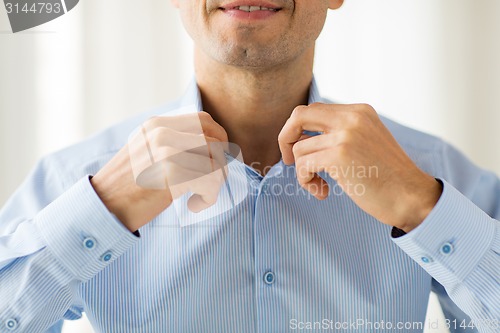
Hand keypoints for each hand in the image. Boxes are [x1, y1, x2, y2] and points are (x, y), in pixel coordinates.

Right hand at [91, 112, 228, 231]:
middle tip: (213, 181)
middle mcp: (162, 132)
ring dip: (215, 184)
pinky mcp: (173, 172)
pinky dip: (208, 197)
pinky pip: (210, 182)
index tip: (220, 157)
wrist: (102, 207)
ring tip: (199, 197)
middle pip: (214, 139)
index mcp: (157, 125)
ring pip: (216, 162)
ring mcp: (167, 150)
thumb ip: (171, 143)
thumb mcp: (144, 152)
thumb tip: (210, 147)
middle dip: (222, 162)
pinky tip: (194, 205)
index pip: (203, 120)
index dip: (219, 138)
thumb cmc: (125, 186)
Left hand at [278, 103, 441, 231]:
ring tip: (320, 185)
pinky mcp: (340, 155)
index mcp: (358, 111)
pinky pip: (303, 164)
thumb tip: (302, 137)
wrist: (412, 198)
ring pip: (299, 148)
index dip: (298, 130)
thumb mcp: (365, 142)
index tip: (300, 150)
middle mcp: (352, 117)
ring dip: (303, 171)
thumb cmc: (387, 177)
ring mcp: (346, 135)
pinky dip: (306, 181)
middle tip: (289, 160)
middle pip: (298, 115)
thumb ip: (340, 133)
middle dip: (285, 138)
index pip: (313, 110)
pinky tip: (323, 192)